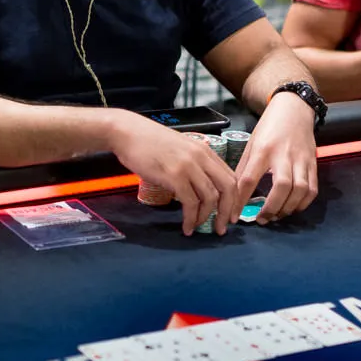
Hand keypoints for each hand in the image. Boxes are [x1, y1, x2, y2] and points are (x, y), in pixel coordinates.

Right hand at [109, 111, 238, 235]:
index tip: (230, 214)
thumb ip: (193, 165)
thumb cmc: (149, 141)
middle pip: (227, 188)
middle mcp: (201, 157)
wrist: (127, 132)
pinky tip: (186, 227)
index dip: (234, 199)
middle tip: (221, 227)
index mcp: (205, 151)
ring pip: (210, 198)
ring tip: (197, 227)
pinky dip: (190, 218)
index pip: (230, 177)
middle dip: (227, 211)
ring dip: (206, 218)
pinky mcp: (174, 176)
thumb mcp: (179, 149)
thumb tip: (199, 188)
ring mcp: (188, 166)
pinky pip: (190, 203)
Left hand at [234, 92, 318, 224]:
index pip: (249, 179)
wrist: (294, 108)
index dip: (240, 201)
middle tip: (262, 219)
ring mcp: (301, 159)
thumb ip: (243, 167)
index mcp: (263, 149)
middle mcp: (284, 155)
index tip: (234, 216)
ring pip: (300, 190)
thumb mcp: (251, 143)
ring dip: (288, 208)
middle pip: (281, 186)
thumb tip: (233, 192)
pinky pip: (312, 189)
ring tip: (276, 216)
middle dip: (271, 207)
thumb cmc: (269, 126)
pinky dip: (303, 203)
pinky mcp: (313, 163)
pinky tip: (292, 208)